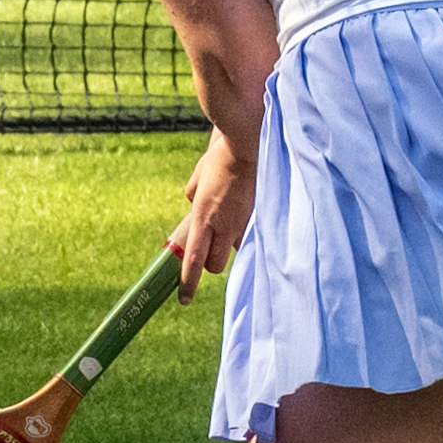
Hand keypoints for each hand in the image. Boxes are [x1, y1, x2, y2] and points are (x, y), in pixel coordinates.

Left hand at [174, 124, 256, 276]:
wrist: (249, 144)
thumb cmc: (219, 157)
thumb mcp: (197, 179)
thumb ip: (194, 197)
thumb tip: (195, 203)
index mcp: (203, 217)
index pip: (194, 259)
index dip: (188, 283)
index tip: (183, 299)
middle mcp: (223, 225)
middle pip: (215, 265)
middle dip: (209, 263)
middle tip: (208, 247)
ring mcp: (243, 223)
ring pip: (234, 251)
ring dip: (228, 246)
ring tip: (228, 223)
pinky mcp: (259, 217)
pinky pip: (250, 233)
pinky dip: (245, 229)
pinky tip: (243, 211)